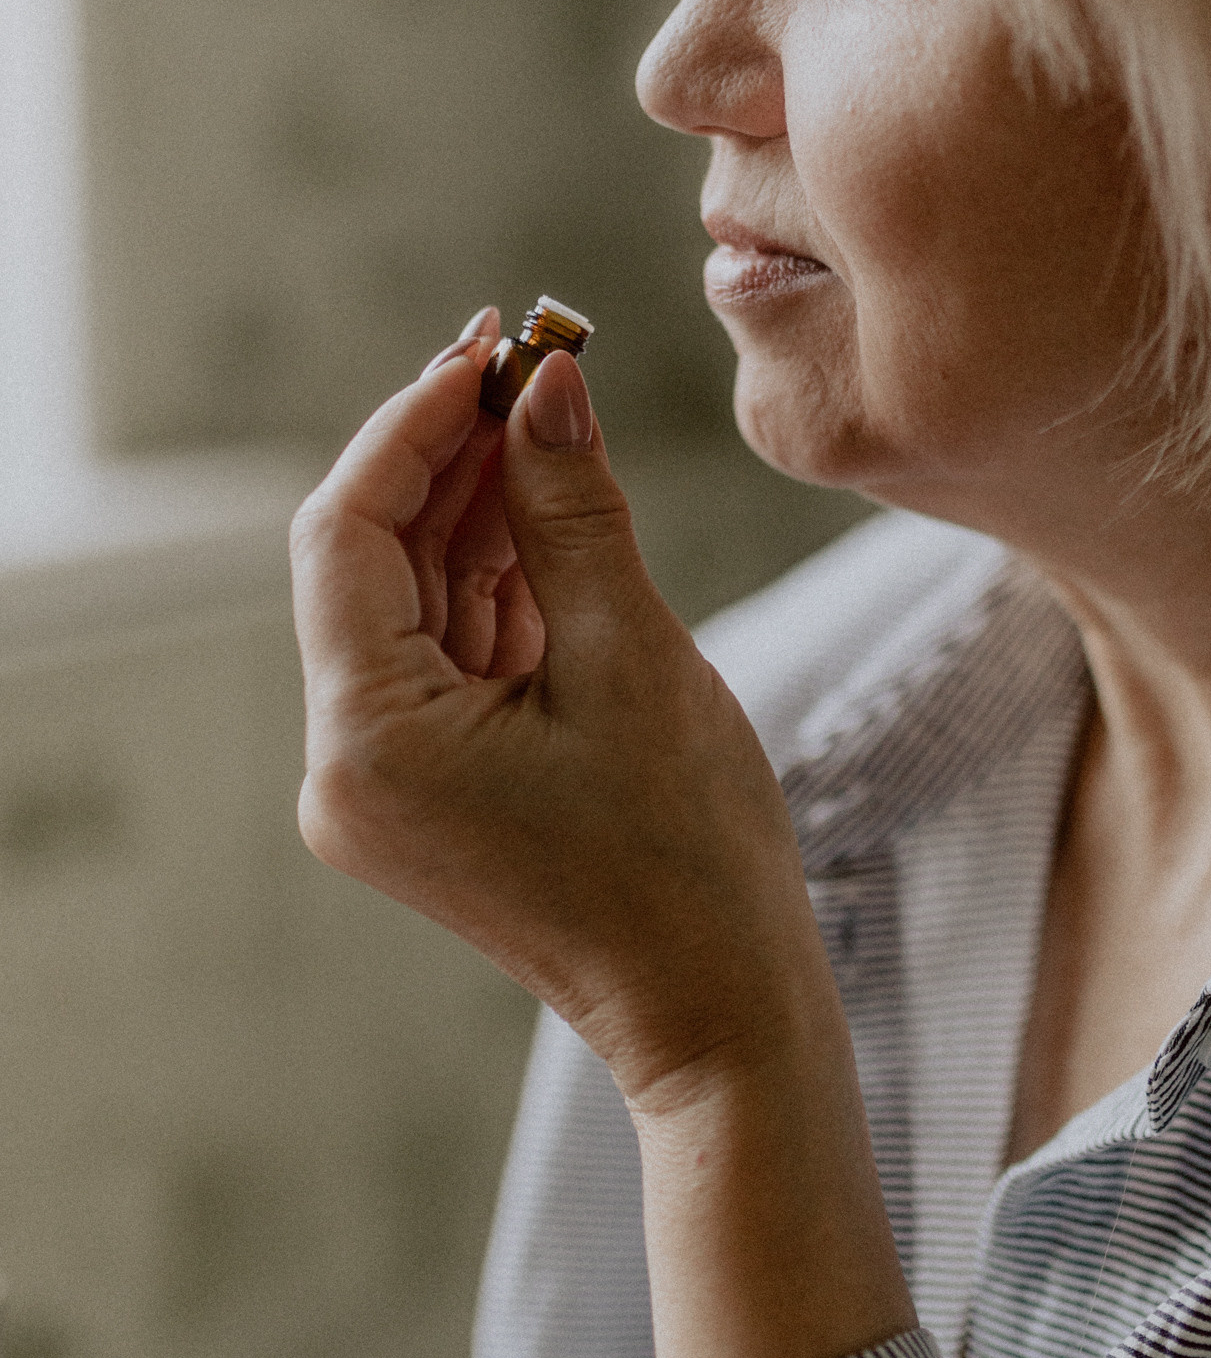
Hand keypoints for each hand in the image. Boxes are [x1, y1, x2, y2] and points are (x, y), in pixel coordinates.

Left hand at [290, 318, 839, 1110]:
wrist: (718, 1010)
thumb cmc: (688, 855)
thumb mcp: (634, 657)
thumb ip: (573, 508)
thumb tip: (551, 379)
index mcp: (368, 738)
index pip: (348, 532)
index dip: (415, 423)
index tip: (494, 346)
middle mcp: (346, 764)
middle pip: (373, 561)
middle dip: (451, 452)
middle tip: (533, 356)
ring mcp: (384, 783)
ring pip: (413, 601)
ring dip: (479, 507)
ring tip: (555, 413)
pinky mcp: (431, 790)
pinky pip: (448, 655)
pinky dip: (496, 579)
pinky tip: (550, 503)